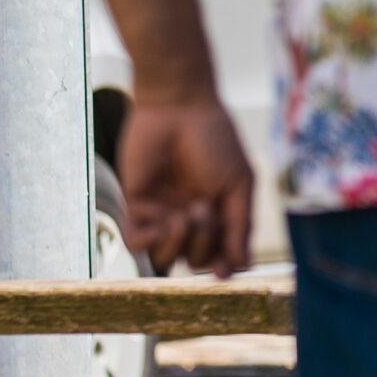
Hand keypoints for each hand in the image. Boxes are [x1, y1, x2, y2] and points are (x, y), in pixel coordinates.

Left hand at [115, 97, 254, 277]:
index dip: (222, 266)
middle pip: (193, 260)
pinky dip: (149, 237)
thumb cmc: (214, 139)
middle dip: (203, 244)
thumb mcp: (238, 182)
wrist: (179, 106)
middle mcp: (189, 218)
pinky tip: (162, 216)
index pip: (219, 255)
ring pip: (163, 258)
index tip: (224, 270)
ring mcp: (161, 213)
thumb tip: (242, 266)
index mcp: (217, 213)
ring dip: (177, 243)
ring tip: (187, 213)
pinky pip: (136, 241)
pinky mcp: (135, 204)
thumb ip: (240, 225)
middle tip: (206, 210)